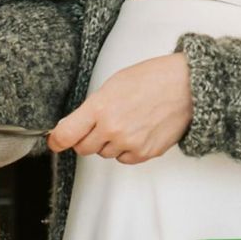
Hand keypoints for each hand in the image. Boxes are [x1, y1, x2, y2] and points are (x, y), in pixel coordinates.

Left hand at [48, 53, 192, 163]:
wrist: (185, 88)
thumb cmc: (152, 80)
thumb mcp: (113, 85)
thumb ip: (91, 108)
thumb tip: (73, 127)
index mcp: (100, 108)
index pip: (66, 134)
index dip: (57, 140)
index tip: (55, 142)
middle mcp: (112, 129)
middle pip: (84, 148)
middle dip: (86, 139)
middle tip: (99, 126)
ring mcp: (129, 144)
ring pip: (105, 154)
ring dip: (109, 143)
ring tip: (126, 123)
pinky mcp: (144, 154)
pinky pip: (124, 159)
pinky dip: (126, 150)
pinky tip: (136, 133)